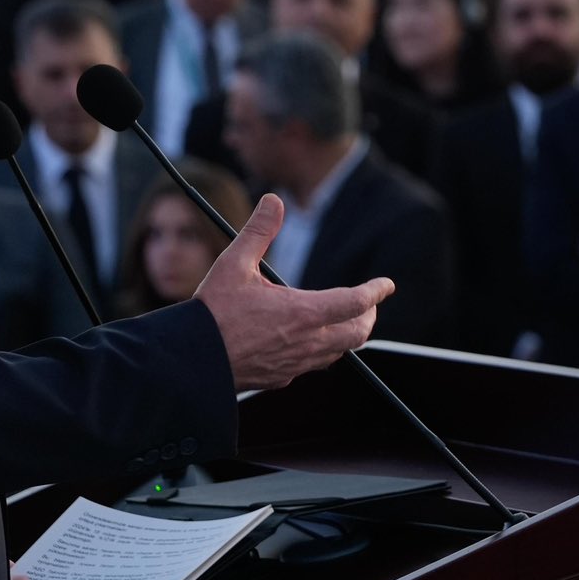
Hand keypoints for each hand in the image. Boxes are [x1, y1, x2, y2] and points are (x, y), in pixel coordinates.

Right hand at [197, 196, 392, 390]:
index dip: (375, 292)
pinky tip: (308, 341)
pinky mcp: (281, 378)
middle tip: (369, 304)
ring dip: (347, 335)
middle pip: (357, 333)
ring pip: (338, 353)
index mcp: (303, 312)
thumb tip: (274, 201)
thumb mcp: (234, 263)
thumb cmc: (212, 313)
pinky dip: (322, 351)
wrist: (192, 360)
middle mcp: (306, 342)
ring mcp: (295, 364)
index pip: (356, 302)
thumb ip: (259, 231)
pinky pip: (313, 365)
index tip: (386, 284)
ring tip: (344, 320)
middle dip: (368, 317)